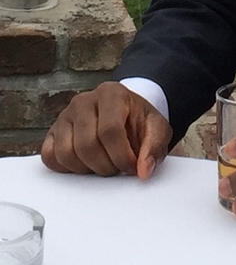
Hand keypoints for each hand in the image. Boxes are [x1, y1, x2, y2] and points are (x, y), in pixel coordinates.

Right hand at [41, 81, 171, 178]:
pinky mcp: (52, 131)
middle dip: (105, 166)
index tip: (131, 167)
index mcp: (112, 93)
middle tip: (117, 168)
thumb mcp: (157, 129)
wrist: (125, 114)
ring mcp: (64, 115)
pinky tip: (85, 164)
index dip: (122, 156)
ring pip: (66, 153)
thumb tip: (144, 171)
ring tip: (104, 165)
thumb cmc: (138, 122)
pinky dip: (66, 168)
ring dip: (87, 169)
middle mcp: (84, 100)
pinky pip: (49, 157)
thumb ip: (154, 147)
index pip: (110, 130)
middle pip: (87, 145)